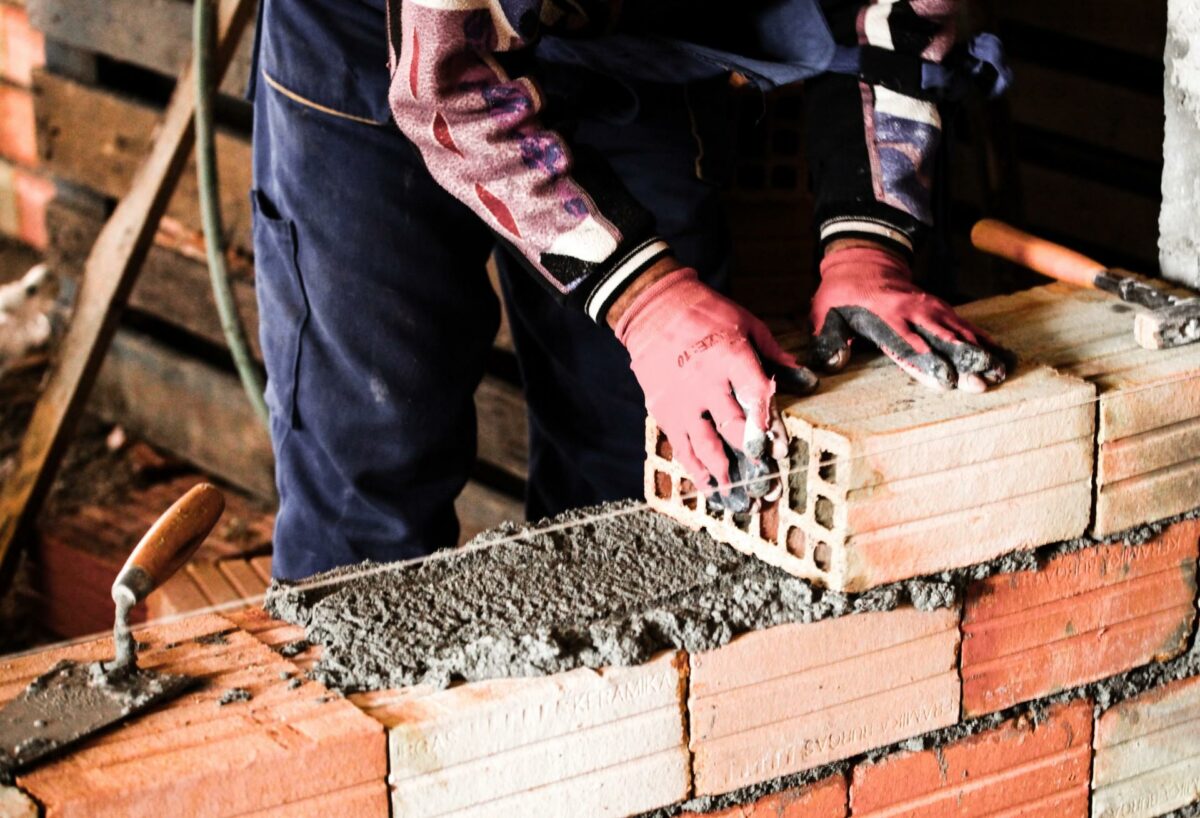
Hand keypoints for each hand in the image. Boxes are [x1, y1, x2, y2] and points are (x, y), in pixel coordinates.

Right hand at [612, 264, 817, 509]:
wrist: (654, 309)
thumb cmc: (707, 314)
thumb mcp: (747, 324)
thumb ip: (775, 354)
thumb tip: (806, 379)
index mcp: (731, 358)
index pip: (755, 398)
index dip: (770, 427)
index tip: (780, 451)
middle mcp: (706, 384)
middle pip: (732, 428)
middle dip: (751, 458)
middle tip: (766, 484)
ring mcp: (683, 401)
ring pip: (704, 445)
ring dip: (723, 474)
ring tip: (739, 499)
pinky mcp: (665, 411)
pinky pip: (681, 446)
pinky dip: (695, 469)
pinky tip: (709, 487)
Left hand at [810, 244, 1008, 391]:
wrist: (863, 261)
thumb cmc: (841, 293)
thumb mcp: (824, 313)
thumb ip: (828, 340)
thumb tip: (832, 364)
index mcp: (885, 315)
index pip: (907, 342)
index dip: (925, 361)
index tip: (944, 379)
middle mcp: (912, 311)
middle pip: (941, 339)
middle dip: (963, 361)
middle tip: (982, 382)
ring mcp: (929, 307)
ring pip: (958, 332)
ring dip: (979, 352)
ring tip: (999, 372)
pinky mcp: (939, 307)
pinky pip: (964, 323)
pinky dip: (981, 337)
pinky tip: (998, 351)